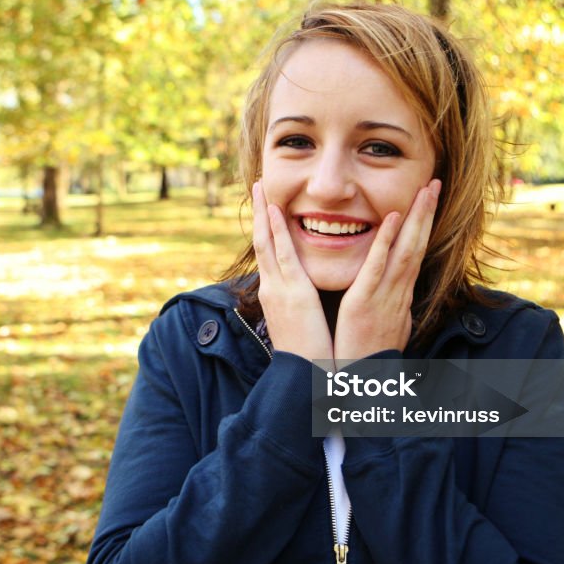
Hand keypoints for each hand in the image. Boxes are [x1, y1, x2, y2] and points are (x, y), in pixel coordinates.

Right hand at [252, 181, 333, 362]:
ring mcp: (278, 289)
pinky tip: (274, 211)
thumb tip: (301, 298)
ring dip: (263, 213)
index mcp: (276, 295)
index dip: (265, 229)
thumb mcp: (300, 325)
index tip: (266, 207)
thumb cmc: (306, 356)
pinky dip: (276, 232)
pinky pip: (282, 256)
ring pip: (265, 243)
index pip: (268, 254)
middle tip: (257, 186)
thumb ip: (299, 307)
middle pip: (260, 242)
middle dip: (258, 213)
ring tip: (260, 187)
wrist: (304, 378)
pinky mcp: (292, 294)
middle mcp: (272, 288)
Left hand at [333, 179, 440, 362]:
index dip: (423, 228)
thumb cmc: (368, 360)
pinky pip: (378, 268)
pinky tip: (393, 219)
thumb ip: (389, 310)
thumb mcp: (385, 330)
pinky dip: (388, 242)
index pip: (415, 255)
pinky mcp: (365, 302)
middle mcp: (399, 293)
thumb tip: (398, 302)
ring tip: (426, 189)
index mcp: (399, 297)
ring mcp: (385, 297)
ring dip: (417, 218)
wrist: (362, 387)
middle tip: (436, 182)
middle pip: (418, 246)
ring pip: (406, 250)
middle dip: (427, 213)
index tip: (429, 202)